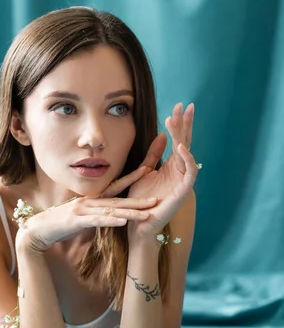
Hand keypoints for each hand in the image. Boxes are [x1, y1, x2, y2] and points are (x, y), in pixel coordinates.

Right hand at [15, 165, 155, 253]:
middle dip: (138, 200)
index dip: (132, 179)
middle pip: (118, 199)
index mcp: (91, 199)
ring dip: (130, 212)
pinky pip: (96, 221)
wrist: (38, 230)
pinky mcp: (76, 221)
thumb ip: (95, 213)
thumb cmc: (59, 224)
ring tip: (147, 214)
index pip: (115, 187)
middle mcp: (88, 201)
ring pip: (111, 210)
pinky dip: (110, 221)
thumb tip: (109, 214)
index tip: (149, 171)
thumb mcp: (81, 216)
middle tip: (157, 198)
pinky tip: (123, 222)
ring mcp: (82, 210)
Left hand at [127, 102, 198, 238]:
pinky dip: (187, 158)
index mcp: (171, 165)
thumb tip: (161, 135)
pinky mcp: (183, 190)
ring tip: (175, 120)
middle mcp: (179, 170)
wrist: (138, 222)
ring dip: (182, 136)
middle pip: (186, 142)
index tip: (178, 106)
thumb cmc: (140, 200)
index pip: (178, 140)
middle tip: (186, 106)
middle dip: (185, 124)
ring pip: (187, 153)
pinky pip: (190, 172)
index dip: (179, 124)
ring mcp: (183, 180)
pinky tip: (179, 146)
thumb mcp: (144, 171)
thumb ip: (153, 155)